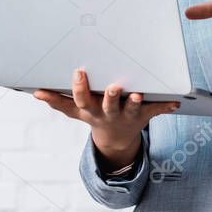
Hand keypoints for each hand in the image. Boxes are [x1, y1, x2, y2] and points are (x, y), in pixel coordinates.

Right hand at [33, 69, 179, 169]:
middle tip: (114, 86)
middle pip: (108, 105)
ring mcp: (126, 115)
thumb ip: (57, 102)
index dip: (80, 87)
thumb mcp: (75, 111)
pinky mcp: (143, 116)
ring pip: (132, 109)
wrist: (115, 139)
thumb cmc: (94, 114)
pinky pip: (156, 110)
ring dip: (136, 102)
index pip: (81, 99)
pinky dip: (166, 106)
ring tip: (139, 94)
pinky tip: (176, 102)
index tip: (79, 72)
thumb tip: (35, 92)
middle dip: (111, 96)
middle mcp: (108, 113)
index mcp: (90, 110)